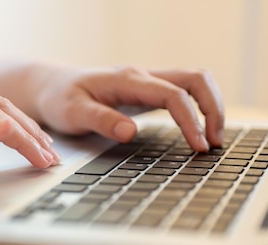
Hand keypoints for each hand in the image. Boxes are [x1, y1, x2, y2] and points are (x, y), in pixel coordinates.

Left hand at [35, 66, 224, 151]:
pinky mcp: (148, 91)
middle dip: (214, 109)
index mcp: (128, 80)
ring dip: (211, 106)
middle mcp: (143, 76)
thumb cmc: (60, 99)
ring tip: (214, 139)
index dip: (191, 121)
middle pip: (196, 79)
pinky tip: (199, 130)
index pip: (173, 95)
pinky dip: (199, 107)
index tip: (199, 147)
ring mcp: (148, 82)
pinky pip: (184, 92)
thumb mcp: (72, 113)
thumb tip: (130, 133)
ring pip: (194, 82)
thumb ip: (101, 121)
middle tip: (215, 143)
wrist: (52, 86)